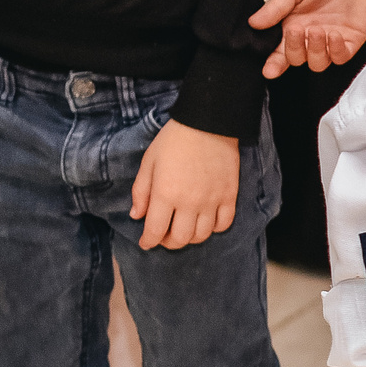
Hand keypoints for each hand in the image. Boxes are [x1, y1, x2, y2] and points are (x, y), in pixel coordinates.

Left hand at [130, 121, 239, 250]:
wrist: (208, 123)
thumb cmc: (174, 140)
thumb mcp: (149, 162)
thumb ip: (141, 191)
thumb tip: (137, 215)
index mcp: (166, 193)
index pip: (155, 231)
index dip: (148, 241)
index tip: (145, 243)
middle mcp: (189, 202)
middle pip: (180, 239)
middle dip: (168, 243)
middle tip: (164, 236)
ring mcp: (212, 201)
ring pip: (202, 235)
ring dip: (190, 238)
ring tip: (184, 228)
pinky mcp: (229, 196)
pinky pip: (223, 224)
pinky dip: (213, 228)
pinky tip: (205, 221)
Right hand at [252, 0, 365, 78]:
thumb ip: (276, 7)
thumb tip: (253, 23)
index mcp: (293, 25)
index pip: (281, 52)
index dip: (274, 64)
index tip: (268, 71)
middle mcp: (310, 37)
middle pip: (297, 59)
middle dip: (294, 50)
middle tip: (296, 30)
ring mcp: (331, 41)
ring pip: (318, 63)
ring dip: (314, 51)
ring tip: (317, 30)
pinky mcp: (351, 42)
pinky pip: (341, 58)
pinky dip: (335, 50)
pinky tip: (334, 34)